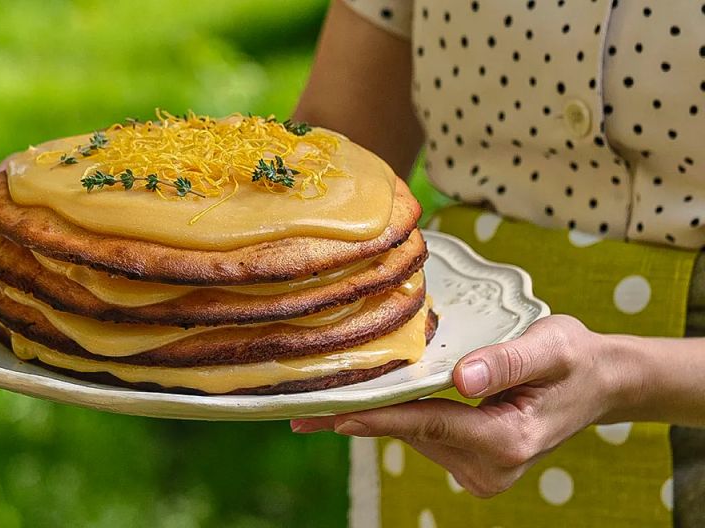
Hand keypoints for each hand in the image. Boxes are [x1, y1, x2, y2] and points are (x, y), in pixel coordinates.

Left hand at [290, 315, 625, 497]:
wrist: (597, 383)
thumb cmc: (574, 359)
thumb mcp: (552, 346)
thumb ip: (509, 361)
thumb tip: (463, 378)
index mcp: (507, 442)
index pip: (429, 424)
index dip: (380, 417)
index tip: (335, 414)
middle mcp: (488, 468)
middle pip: (410, 432)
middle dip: (359, 414)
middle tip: (299, 406)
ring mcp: (478, 471)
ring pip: (411, 434)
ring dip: (374, 412)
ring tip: (323, 395)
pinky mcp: (468, 463)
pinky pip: (421, 434)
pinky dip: (393, 415)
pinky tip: (358, 401)